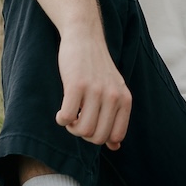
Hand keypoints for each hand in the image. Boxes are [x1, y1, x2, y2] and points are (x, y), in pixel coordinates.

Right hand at [54, 30, 130, 149]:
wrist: (84, 37)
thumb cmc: (97, 68)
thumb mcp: (114, 91)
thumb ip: (116, 117)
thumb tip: (115, 148)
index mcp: (125, 99)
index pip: (115, 136)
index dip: (100, 138)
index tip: (91, 126)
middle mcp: (113, 96)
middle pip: (97, 137)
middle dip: (84, 135)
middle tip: (77, 122)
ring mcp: (95, 90)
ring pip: (82, 130)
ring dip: (71, 128)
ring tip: (69, 116)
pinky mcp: (76, 85)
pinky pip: (66, 117)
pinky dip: (61, 120)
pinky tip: (61, 112)